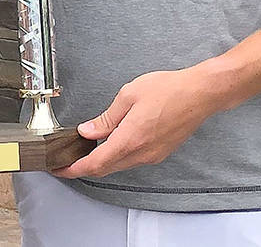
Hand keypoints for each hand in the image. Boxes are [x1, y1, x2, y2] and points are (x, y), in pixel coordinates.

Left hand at [52, 67, 225, 178]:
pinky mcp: (160, 153)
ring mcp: (152, 156)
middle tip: (66, 161)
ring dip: (101, 162)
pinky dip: (117, 156)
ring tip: (85, 150)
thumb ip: (106, 118)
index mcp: (130, 139)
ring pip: (119, 165)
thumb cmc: (168, 90)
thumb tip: (87, 131)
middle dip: (83, 168)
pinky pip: (132, 160)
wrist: (200, 95)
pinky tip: (111, 144)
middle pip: (105, 169)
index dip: (74, 169)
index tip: (60, 169)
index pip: (95, 164)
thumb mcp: (129, 95)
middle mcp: (141, 153)